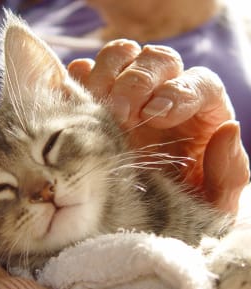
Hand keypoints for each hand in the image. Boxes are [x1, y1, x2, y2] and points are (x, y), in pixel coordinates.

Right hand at [68, 40, 249, 212]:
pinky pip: (85, 73)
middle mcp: (164, 94)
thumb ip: (229, 173)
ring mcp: (128, 94)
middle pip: (157, 60)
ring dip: (107, 73)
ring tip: (98, 107)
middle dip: (137, 82)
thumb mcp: (212, 202)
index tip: (156, 115)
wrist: (137, 217)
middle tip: (120, 113)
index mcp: (200, 112)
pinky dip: (78, 79)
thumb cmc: (178, 208)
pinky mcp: (98, 101)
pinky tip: (74, 103)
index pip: (199, 82)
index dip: (178, 91)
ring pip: (121, 56)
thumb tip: (228, 130)